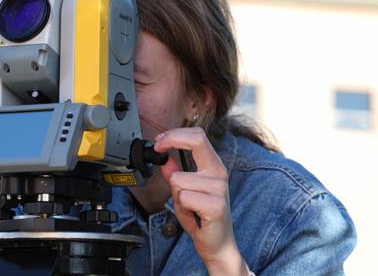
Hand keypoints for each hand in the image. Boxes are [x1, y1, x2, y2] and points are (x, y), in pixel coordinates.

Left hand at [154, 127, 248, 274]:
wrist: (216, 244)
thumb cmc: (201, 217)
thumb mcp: (182, 191)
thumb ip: (174, 173)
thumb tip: (165, 158)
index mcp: (212, 166)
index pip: (198, 136)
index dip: (175, 134)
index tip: (159, 142)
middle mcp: (218, 173)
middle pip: (196, 141)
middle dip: (171, 141)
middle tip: (159, 150)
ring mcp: (218, 188)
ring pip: (179, 178)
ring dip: (176, 193)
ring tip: (187, 204)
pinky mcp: (216, 205)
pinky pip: (184, 197)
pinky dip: (182, 206)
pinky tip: (193, 213)